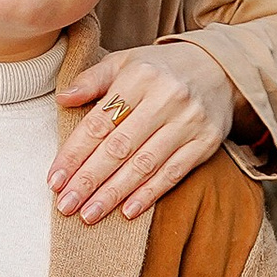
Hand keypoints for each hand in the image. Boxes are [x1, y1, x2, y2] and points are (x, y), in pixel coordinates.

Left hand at [51, 38, 236, 220]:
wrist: (221, 68)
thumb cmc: (161, 69)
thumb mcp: (126, 62)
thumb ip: (92, 79)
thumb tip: (62, 99)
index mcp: (139, 77)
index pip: (99, 122)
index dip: (74, 154)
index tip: (54, 180)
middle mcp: (165, 98)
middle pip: (119, 147)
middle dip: (89, 180)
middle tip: (66, 205)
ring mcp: (188, 122)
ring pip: (144, 164)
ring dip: (114, 193)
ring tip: (90, 214)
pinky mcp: (206, 142)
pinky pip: (173, 173)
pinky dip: (149, 194)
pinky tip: (127, 211)